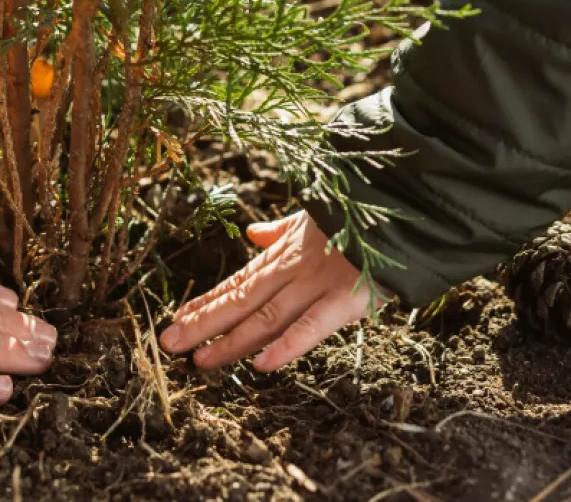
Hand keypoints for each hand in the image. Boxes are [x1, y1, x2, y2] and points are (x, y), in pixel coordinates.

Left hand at [159, 211, 392, 372]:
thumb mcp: (314, 218)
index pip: (236, 283)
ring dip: (230, 341)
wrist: (403, 204)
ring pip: (265, 317)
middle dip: (202, 324)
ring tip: (199, 360)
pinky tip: (260, 365)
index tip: (176, 320)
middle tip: (167, 344)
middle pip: (239, 302)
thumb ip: (281, 230)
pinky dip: (286, 346)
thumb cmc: (360, 215)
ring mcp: (317, 284)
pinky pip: (312, 326)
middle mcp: (292, 270)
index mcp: (284, 254)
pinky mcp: (347, 299)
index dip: (206, 304)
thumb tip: (254, 233)